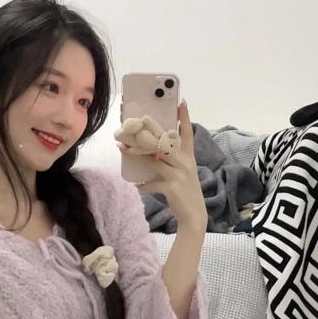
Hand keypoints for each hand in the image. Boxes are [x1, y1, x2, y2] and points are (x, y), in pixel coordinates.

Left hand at [117, 101, 206, 229]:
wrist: (194, 216)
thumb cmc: (186, 192)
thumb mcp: (184, 173)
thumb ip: (171, 162)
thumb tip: (152, 153)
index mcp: (188, 158)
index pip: (187, 134)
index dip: (184, 118)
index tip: (181, 102)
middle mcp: (185, 163)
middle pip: (165, 143)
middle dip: (151, 131)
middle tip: (139, 120)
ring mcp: (178, 175)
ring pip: (154, 160)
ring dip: (136, 155)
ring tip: (123, 149)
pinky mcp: (172, 187)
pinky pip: (152, 183)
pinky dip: (144, 185)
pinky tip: (138, 186)